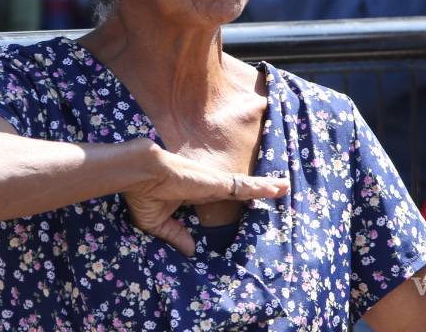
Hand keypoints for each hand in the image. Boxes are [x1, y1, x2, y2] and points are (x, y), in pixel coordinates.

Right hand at [124, 145, 288, 256]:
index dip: (234, 197)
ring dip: (266, 187)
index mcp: (194, 194)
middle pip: (239, 188)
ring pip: (246, 185)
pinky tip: (278, 188)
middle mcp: (208, 186)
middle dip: (257, 190)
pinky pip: (245, 185)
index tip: (247, 202)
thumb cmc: (143, 194)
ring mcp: (214, 183)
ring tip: (286, 187)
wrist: (140, 174)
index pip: (220, 195)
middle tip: (277, 191)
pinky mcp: (217, 182)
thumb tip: (192, 251)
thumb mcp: (158, 222)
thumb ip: (175, 235)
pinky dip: (262, 187)